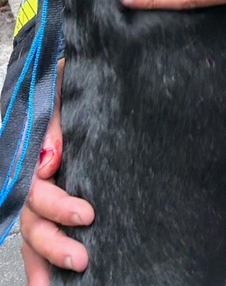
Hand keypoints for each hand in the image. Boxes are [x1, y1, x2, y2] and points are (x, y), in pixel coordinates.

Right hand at [20, 61, 93, 282]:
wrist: (83, 68)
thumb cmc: (70, 80)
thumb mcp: (60, 87)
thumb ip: (51, 120)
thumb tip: (49, 162)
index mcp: (32, 151)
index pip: (34, 190)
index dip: (56, 206)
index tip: (87, 214)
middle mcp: (32, 175)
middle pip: (32, 220)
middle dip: (54, 243)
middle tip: (83, 257)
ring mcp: (41, 190)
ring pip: (32, 234)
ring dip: (45, 262)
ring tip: (64, 282)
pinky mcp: (55, 200)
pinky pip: (40, 234)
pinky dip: (43, 263)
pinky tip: (50, 284)